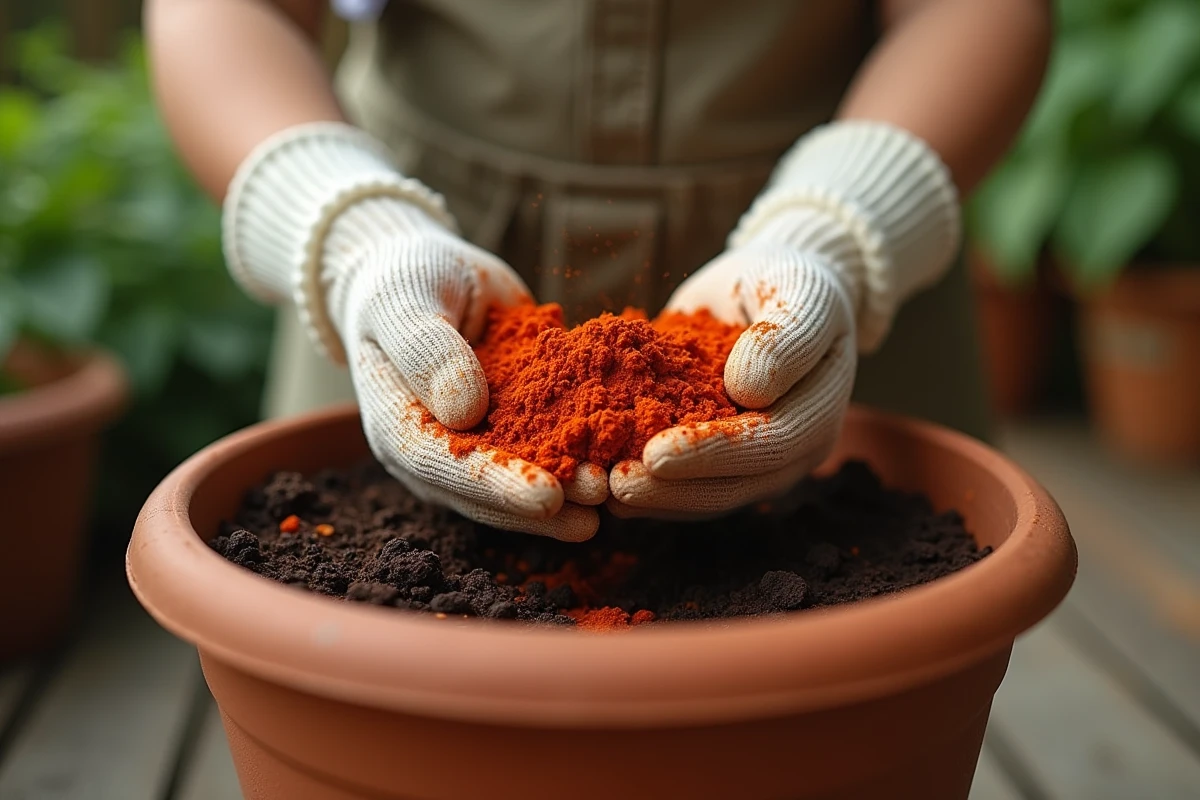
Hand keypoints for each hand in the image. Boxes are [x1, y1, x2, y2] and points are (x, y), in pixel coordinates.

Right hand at [327, 200, 605, 540]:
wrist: (423, 274)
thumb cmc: (403, 279)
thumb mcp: (406, 301)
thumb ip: (428, 350)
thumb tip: (465, 411)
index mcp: (394, 424)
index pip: (441, 465)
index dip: (494, 484)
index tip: (547, 497)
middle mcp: (432, 450)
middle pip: (484, 490)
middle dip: (543, 501)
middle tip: (599, 499)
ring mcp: (471, 445)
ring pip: (517, 480)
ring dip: (568, 491)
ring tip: (618, 493)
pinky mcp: (507, 431)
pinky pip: (543, 449)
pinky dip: (580, 456)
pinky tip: (623, 464)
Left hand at [608, 238, 857, 518]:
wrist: (764, 284)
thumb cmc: (787, 279)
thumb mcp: (799, 290)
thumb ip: (786, 336)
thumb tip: (749, 393)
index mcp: (820, 411)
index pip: (767, 444)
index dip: (712, 452)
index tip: (656, 455)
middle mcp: (791, 450)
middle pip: (734, 485)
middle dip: (673, 490)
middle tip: (615, 485)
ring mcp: (755, 462)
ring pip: (706, 495)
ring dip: (654, 498)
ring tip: (600, 492)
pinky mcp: (717, 458)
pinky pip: (684, 484)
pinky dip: (646, 487)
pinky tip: (599, 478)